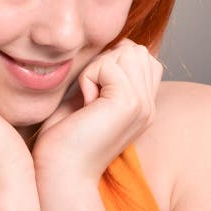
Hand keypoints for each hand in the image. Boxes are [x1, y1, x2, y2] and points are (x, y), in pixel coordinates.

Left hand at [31, 38, 162, 184]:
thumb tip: (120, 42)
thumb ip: (109, 71)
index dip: (112, 60)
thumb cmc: (66, 134)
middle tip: (90, 94)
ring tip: (88, 99)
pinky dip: (89, 78)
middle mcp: (150, 105)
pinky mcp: (130, 104)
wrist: (61, 168)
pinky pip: (108, 65)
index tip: (94, 90)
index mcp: (144, 104)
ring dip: (97, 69)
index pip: (142, 55)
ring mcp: (143, 105)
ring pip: (124, 53)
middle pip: (135, 49)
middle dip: (105, 62)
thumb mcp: (92, 94)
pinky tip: (86, 104)